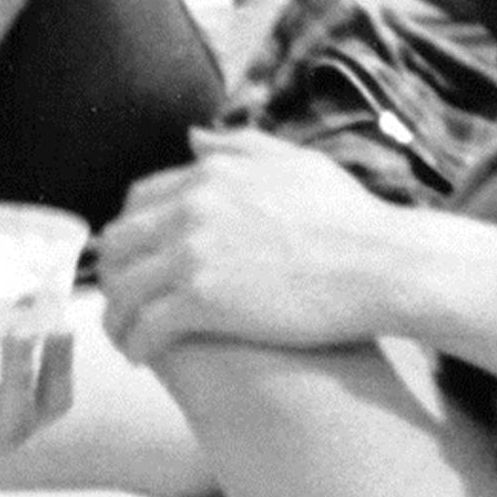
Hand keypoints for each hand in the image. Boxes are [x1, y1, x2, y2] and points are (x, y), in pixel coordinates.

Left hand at [98, 129, 412, 364]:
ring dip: (117, 316)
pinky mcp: (202, 300)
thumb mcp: (295, 162)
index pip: (138, 201)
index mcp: (210, 175)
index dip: (131, 234)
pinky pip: (145, 326)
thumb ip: (238, 147)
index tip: (139, 260)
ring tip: (128, 337)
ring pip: (122, 290)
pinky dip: (135, 344)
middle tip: (126, 304)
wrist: (381, 263)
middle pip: (119, 244)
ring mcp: (193, 254)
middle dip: (114, 276)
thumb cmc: (350, 216)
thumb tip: (192, 139)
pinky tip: (144, 358)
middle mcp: (191, 208)